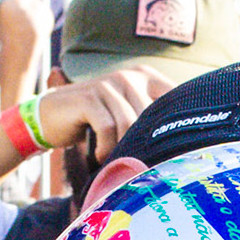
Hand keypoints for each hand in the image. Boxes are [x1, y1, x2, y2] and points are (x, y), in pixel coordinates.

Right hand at [33, 65, 174, 163]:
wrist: (52, 116)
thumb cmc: (97, 122)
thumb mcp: (128, 118)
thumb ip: (152, 122)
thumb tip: (186, 145)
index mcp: (145, 77)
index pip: (174, 100)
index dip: (176, 127)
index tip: (176, 152)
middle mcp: (129, 76)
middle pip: (152, 117)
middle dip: (144, 145)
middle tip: (134, 163)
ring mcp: (108, 84)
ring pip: (129, 123)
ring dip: (122, 148)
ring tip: (114, 160)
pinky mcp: (89, 97)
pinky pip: (107, 127)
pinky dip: (105, 147)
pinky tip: (99, 157)